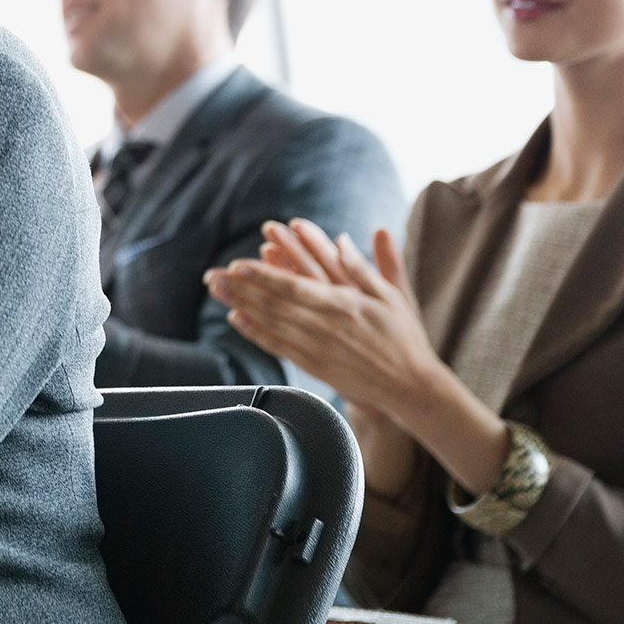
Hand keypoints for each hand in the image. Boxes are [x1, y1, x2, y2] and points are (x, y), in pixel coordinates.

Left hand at [205, 222, 438, 418]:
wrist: (411, 386)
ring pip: (272, 324)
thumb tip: (344, 237)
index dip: (264, 276)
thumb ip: (368, 267)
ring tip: (216, 290)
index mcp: (344, 305)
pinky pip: (280, 347)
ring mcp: (318, 349)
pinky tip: (237, 319)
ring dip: (242, 306)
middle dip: (241, 288)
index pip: (295, 288)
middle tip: (211, 275)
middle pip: (275, 305)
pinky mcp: (315, 367)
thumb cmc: (405, 337)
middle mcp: (326, 327)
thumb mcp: (394, 297)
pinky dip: (256, 333)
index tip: (238, 265)